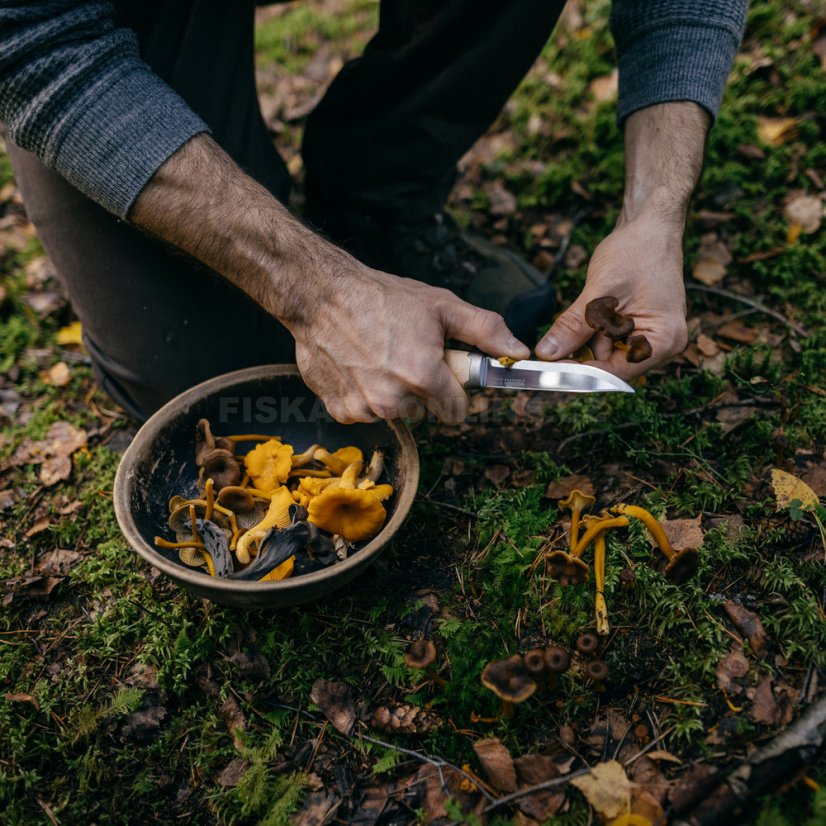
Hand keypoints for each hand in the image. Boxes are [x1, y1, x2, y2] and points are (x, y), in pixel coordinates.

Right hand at [290, 260, 529, 422]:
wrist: (321, 295)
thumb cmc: (382, 297)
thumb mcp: (442, 306)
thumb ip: (486, 331)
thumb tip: (519, 351)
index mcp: (424, 376)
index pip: (456, 412)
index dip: (454, 392)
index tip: (444, 375)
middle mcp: (393, 400)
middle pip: (425, 412)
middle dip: (422, 389)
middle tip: (407, 354)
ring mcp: (364, 407)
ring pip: (394, 412)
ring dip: (392, 393)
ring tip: (380, 356)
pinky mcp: (340, 409)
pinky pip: (365, 411)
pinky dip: (364, 394)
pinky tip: (358, 365)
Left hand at [535, 215, 687, 379]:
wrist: (650, 225)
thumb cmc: (635, 251)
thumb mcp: (599, 292)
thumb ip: (573, 326)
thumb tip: (547, 353)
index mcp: (664, 340)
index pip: (615, 373)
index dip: (581, 373)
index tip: (549, 369)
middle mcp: (663, 345)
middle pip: (610, 366)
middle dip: (584, 351)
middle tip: (565, 331)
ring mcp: (651, 336)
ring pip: (605, 353)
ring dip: (588, 337)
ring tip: (594, 302)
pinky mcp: (639, 328)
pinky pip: (608, 340)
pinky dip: (594, 330)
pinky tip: (597, 305)